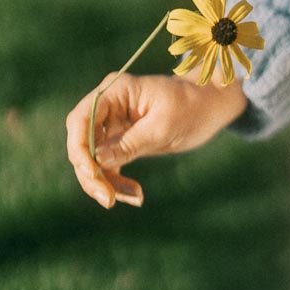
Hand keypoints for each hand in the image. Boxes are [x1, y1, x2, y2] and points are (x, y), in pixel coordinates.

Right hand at [66, 72, 246, 208]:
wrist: (210, 107)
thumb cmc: (192, 108)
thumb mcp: (163, 126)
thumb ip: (130, 143)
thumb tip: (96, 160)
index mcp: (116, 90)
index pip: (81, 119)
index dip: (80, 148)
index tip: (92, 173)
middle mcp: (109, 105)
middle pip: (82, 142)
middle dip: (90, 173)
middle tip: (108, 199)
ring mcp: (112, 123)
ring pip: (92, 159)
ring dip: (104, 183)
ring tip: (133, 197)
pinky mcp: (120, 140)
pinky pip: (107, 165)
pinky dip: (116, 183)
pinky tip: (136, 195)